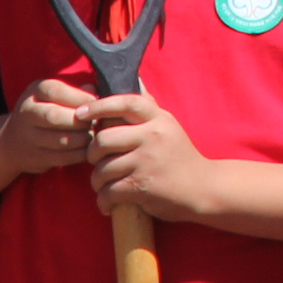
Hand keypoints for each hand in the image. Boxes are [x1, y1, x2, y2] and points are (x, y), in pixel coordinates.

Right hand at [0, 77, 100, 176]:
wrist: (11, 142)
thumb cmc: (44, 111)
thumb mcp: (54, 95)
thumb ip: (75, 91)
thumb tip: (96, 94)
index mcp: (34, 93)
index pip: (56, 92)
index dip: (80, 98)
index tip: (95, 103)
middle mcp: (26, 113)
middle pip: (55, 116)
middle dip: (80, 121)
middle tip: (94, 123)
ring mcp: (28, 138)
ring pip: (61, 140)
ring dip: (83, 139)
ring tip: (91, 136)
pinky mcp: (34, 158)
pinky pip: (62, 158)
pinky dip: (79, 154)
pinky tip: (86, 149)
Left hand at [86, 91, 220, 222]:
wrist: (202, 188)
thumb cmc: (178, 157)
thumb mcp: (167, 127)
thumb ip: (147, 109)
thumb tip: (132, 79)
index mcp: (158, 119)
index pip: (125, 102)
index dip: (98, 106)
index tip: (80, 113)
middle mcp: (153, 136)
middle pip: (102, 139)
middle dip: (92, 154)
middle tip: (97, 162)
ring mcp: (147, 161)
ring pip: (102, 169)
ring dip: (97, 181)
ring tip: (104, 185)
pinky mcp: (142, 186)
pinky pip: (108, 192)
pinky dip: (104, 201)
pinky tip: (108, 203)